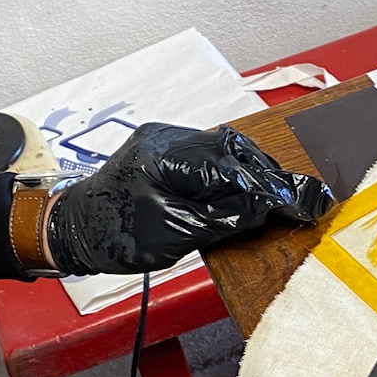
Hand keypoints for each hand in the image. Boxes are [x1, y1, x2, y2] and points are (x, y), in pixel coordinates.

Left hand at [43, 123, 333, 275]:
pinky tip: (244, 188)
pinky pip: (208, 154)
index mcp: (166, 156)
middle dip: (268, 173)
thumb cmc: (114, 238)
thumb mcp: (174, 236)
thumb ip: (223, 218)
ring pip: (224, 148)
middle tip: (297, 199)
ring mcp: (164, 140)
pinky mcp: (163, 149)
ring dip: (251, 171)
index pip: (234, 167)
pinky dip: (231, 171)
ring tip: (275, 196)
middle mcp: (166, 138)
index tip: (304, 202)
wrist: (72, 229)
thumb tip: (265, 207)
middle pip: (234, 149)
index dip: (272, 187)